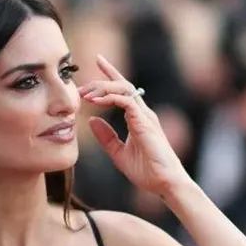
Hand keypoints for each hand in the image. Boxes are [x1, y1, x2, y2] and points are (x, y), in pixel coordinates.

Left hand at [79, 55, 189, 197]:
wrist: (165, 184)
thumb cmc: (147, 171)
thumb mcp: (118, 153)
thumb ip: (106, 137)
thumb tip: (91, 121)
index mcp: (138, 117)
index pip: (123, 90)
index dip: (109, 74)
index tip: (97, 61)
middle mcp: (143, 112)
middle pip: (122, 84)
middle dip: (100, 80)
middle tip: (80, 87)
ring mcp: (145, 116)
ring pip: (123, 89)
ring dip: (101, 88)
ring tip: (84, 95)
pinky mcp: (145, 122)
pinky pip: (126, 101)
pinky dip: (109, 98)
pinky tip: (95, 102)